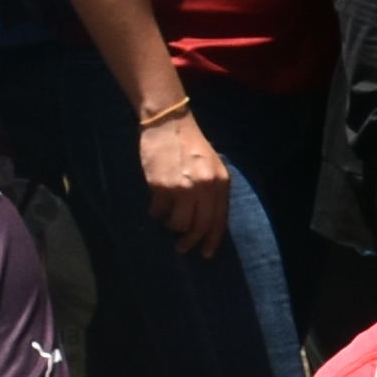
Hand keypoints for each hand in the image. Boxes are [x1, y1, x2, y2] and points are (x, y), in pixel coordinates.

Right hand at [142, 107, 232, 255]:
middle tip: (183, 248)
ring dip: (172, 226)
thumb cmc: (191, 145)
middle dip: (190, 241)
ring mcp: (183, 189)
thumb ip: (212, 192)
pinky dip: (157, 213)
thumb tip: (203, 222)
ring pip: (179, 224)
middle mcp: (205, 188)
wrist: (169, 124)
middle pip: (199, 227)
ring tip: (167, 218)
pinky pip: (159, 211)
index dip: (211, 239)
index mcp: (220, 183)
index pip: (219, 220)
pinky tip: (156, 206)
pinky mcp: (162, 187)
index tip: (206, 253)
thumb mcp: (212, 166)